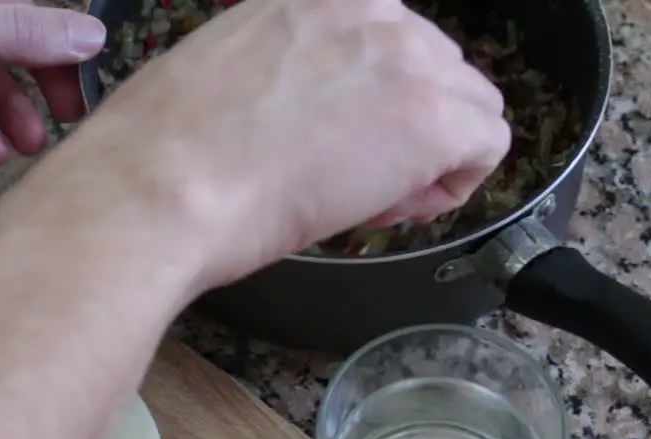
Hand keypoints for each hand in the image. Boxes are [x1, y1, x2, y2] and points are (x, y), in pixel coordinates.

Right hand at [45, 0, 510, 289]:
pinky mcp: (434, 121)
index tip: (336, 139)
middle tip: (350, 177)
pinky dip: (451, 186)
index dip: (371, 98)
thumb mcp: (226, 64)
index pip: (387, 40)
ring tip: (367, 197)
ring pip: (471, 107)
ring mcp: (410, 61)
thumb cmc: (165, 144)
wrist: (164, 184)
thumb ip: (285, 65)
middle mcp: (374, 10)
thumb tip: (304, 106)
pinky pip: (486, 148)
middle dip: (407, 126)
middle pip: (438, 70)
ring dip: (432, 156)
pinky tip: (393, 207)